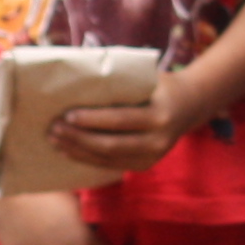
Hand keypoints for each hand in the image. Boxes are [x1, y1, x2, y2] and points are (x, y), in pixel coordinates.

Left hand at [39, 83, 193, 180]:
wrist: (190, 106)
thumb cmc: (159, 85)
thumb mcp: (146, 78)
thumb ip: (120, 82)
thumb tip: (79, 77)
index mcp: (159, 116)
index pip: (120, 120)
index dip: (92, 120)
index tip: (67, 115)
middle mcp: (157, 141)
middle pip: (110, 145)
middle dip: (78, 138)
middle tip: (54, 129)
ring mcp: (151, 158)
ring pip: (107, 159)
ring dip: (78, 150)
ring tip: (55, 140)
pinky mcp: (144, 166)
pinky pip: (110, 165)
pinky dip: (87, 158)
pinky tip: (69, 150)